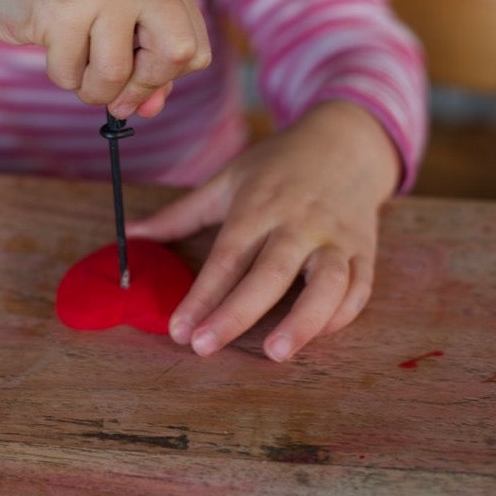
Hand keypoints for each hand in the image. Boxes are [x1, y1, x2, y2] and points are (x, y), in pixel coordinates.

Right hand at [0, 0, 210, 117]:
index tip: (136, 81)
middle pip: (174, 55)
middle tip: (112, 90)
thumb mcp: (113, 24)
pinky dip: (60, 74)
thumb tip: (150, 110)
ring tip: (74, 63)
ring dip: (92, 88)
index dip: (165, 78)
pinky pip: (70, 74)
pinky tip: (49, 41)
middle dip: (140, 87)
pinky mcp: (62, 6)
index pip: (195, 49)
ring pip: (115, 73)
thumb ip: (141, 66)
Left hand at [127, 101, 401, 361]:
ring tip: (275, 353)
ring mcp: (336, 238)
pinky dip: (341, 315)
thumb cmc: (277, 166)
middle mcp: (298, 224)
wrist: (346, 142)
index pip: (227, 257)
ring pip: (327, 283)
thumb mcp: (226, 179)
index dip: (201, 296)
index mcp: (258, 207)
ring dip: (303, 320)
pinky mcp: (365, 250)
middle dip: (236, 313)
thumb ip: (180, 214)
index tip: (178, 330)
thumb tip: (129, 233)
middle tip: (205, 347)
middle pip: (269, 273)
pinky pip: (359, 288)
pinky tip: (315, 336)